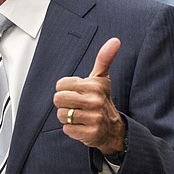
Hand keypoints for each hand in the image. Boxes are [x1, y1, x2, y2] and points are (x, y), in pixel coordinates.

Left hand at [53, 38, 125, 153]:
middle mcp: (94, 101)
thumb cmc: (103, 100)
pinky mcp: (90, 133)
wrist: (114, 129)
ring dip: (68, 117)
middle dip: (64, 104)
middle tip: (76, 105)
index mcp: (94, 86)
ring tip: (80, 116)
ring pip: (61, 115)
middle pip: (58, 99)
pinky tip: (82, 126)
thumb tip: (115, 40)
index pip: (60, 85)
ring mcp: (93, 118)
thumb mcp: (102, 79)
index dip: (65, 90)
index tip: (77, 93)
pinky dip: (72, 130)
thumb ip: (104, 58)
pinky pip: (67, 129)